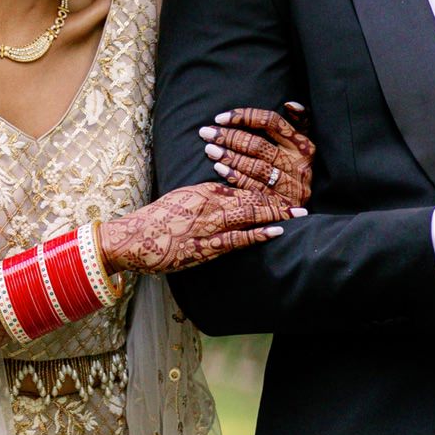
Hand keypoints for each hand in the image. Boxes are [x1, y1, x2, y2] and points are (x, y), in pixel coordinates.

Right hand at [98, 182, 296, 274]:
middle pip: (251, 200)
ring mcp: (206, 227)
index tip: (288, 190)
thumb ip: (211, 196)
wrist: (132, 239)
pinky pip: (233, 239)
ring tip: (297, 215)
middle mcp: (208, 206)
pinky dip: (256, 234)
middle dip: (278, 201)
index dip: (268, 189)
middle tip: (302, 202)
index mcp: (205, 191)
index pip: (243, 187)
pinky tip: (274, 231)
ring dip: (274, 215)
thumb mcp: (186, 199)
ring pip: (246, 216)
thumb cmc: (159, 219)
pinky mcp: (202, 247)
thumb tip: (233, 194)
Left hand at [201, 102, 314, 204]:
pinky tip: (219, 168)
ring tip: (209, 149)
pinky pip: (252, 188)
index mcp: (303, 145)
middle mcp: (298, 165)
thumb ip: (301, 122)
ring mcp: (289, 187)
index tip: (220, 117)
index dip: (244, 117)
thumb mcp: (303, 145)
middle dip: (229, 137)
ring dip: (229, 157)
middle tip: (206, 132)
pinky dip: (234, 177)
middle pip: (258, 145)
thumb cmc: (296, 170)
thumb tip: (291, 104)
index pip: (271, 122)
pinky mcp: (278, 204)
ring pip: (254, 167)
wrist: (303, 211)